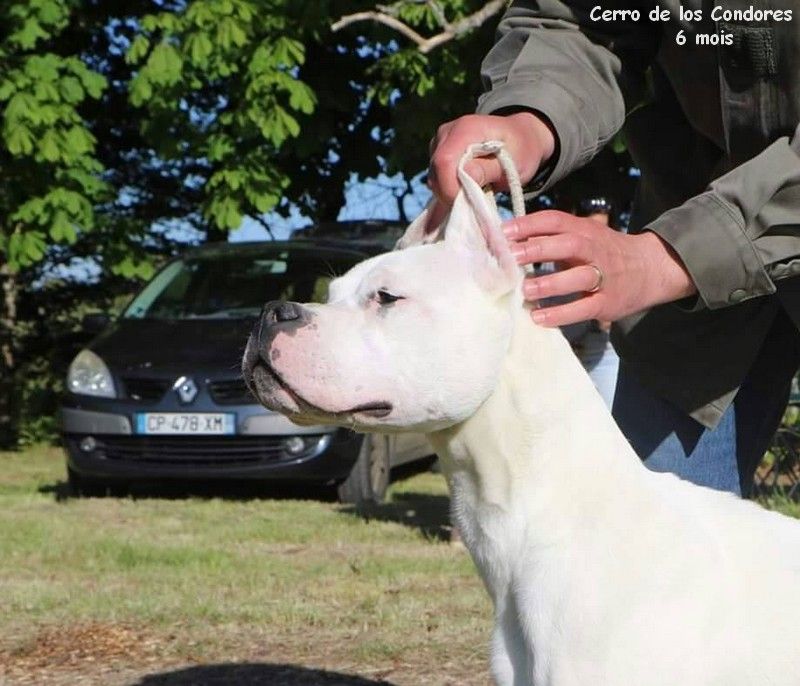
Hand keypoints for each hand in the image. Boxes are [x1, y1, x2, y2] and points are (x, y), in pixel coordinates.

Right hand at [428, 112, 555, 204]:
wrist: (520, 138)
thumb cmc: (521, 150)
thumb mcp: (515, 162)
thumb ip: (489, 169)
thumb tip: (467, 176)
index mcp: (466, 128)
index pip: (444, 161)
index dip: (450, 187)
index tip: (467, 202)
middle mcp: (448, 132)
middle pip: (436, 170)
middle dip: (450, 193)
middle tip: (473, 203)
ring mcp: (440, 142)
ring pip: (434, 176)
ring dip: (449, 192)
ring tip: (473, 195)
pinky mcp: (438, 153)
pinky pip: (436, 177)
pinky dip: (448, 189)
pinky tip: (465, 191)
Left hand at [503, 210, 696, 325]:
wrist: (652, 269)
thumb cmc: (604, 252)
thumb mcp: (583, 237)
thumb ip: (552, 238)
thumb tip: (511, 240)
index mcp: (585, 231)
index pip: (556, 221)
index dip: (530, 223)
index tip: (504, 230)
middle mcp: (595, 251)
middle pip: (569, 245)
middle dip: (539, 249)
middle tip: (511, 256)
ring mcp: (604, 277)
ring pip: (578, 278)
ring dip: (550, 284)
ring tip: (525, 289)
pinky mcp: (607, 302)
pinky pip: (583, 308)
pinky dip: (560, 314)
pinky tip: (539, 317)